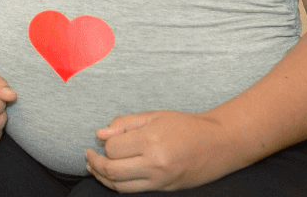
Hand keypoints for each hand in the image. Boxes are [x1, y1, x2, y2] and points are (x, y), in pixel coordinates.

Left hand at [86, 111, 235, 191]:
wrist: (219, 144)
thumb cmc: (186, 126)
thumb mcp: (154, 116)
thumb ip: (124, 124)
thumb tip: (99, 134)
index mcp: (151, 142)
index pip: (113, 149)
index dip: (104, 143)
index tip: (104, 138)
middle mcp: (155, 165)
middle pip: (112, 171)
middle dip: (94, 163)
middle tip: (87, 155)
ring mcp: (160, 181)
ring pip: (120, 186)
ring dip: (102, 177)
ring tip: (93, 166)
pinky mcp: (165, 190)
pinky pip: (134, 191)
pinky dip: (118, 185)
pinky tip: (112, 176)